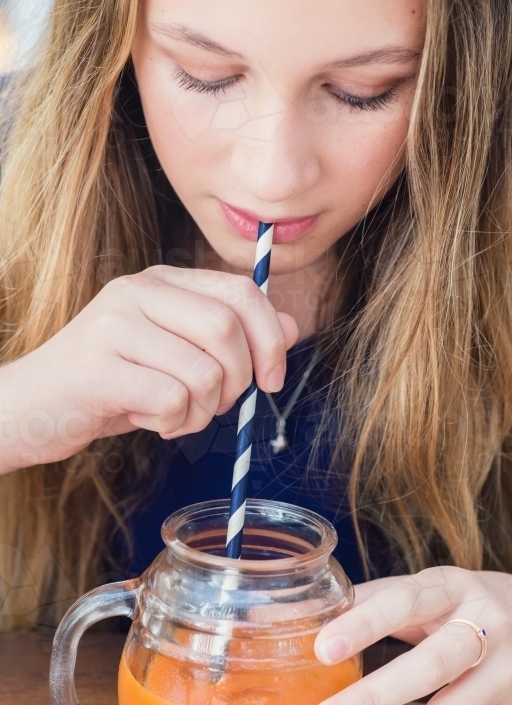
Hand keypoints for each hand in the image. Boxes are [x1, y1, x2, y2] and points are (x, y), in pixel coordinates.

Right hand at [0, 265, 298, 470]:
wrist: (27, 408)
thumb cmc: (108, 383)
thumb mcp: (174, 354)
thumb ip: (230, 336)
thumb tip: (292, 327)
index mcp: (161, 281)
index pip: (241, 291)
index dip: (271, 337)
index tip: (271, 379)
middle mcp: (138, 292)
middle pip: (229, 329)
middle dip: (239, 381)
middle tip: (217, 406)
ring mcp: (114, 325)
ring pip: (204, 371)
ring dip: (203, 411)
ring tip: (175, 415)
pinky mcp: (98, 367)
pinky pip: (173, 399)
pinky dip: (174, 424)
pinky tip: (150, 421)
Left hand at [311, 567, 511, 704]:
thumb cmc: (478, 607)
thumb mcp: (438, 588)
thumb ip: (382, 599)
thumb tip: (313, 613)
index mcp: (457, 587)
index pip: (408, 601)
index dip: (365, 623)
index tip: (322, 647)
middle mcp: (486, 628)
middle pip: (432, 665)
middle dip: (374, 696)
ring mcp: (501, 676)